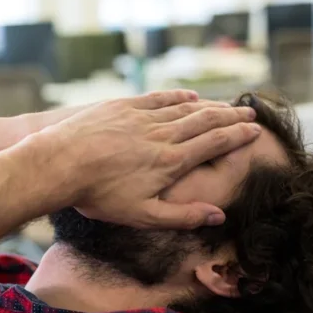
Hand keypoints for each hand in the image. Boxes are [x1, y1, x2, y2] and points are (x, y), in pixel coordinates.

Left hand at [35, 90, 259, 228]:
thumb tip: (218, 216)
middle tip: (250, 113)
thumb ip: (182, 216)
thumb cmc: (98, 195)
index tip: (254, 131)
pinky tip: (188, 96)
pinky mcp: (121, 107)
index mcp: (170, 162)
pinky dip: (176, 97)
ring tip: (226, 104)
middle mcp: (161, 135)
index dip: (237, 136)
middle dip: (231, 117)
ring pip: (183, 108)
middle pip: (205, 121)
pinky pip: (156, 98)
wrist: (58, 165)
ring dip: (209, 105)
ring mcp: (141, 117)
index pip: (213, 144)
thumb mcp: (142, 215)